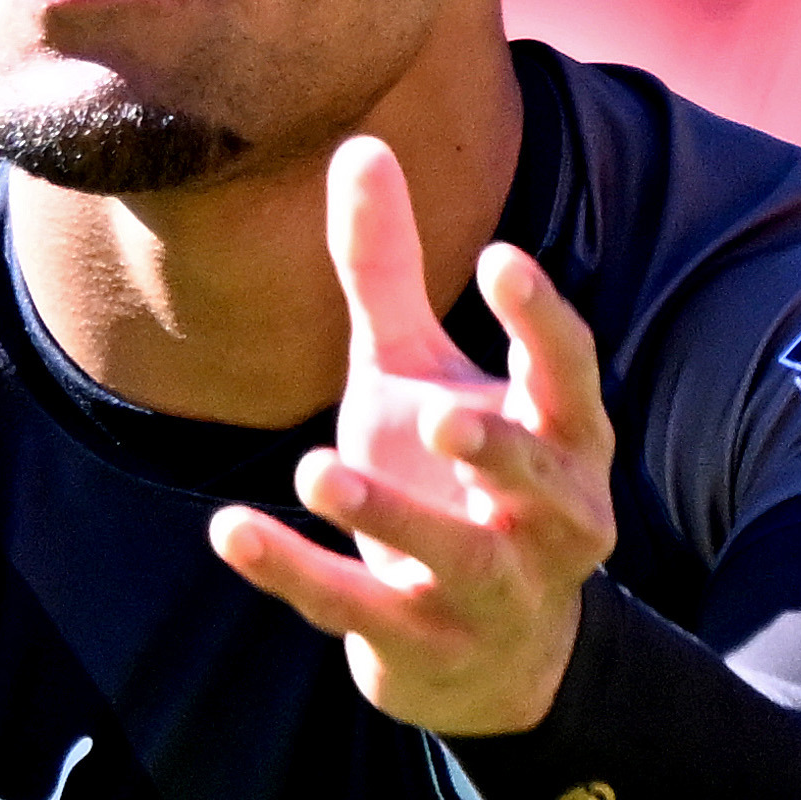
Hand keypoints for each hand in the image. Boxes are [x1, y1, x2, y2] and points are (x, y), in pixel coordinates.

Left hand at [206, 136, 615, 736]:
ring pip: (451, 555)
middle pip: (536, 479)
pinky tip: (230, 530)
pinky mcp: (424, 644)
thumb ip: (392, 273)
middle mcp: (550, 517)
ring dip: (388, 516)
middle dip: (495, 450)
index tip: (505, 260)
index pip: (570, 373)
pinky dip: (294, 571)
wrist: (483, 657)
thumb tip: (360, 142)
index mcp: (564, 436)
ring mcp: (493, 591)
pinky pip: (356, 609)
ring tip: (317, 469)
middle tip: (441, 412)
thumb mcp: (419, 374)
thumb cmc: (453, 480)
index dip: (542, 322)